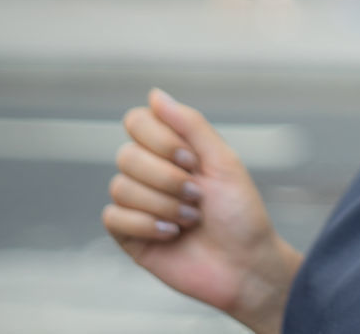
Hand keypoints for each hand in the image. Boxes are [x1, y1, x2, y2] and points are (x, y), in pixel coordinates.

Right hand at [103, 88, 302, 332]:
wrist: (246, 265)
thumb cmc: (241, 213)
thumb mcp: (223, 161)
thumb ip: (190, 124)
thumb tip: (154, 93)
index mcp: (173, 150)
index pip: (137, 121)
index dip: (161, 139)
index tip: (192, 160)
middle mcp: (151, 173)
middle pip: (126, 155)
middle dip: (167, 178)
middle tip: (197, 195)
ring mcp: (138, 204)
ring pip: (120, 186)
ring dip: (163, 204)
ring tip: (191, 218)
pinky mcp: (130, 236)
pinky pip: (113, 216)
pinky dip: (146, 224)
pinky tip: (172, 234)